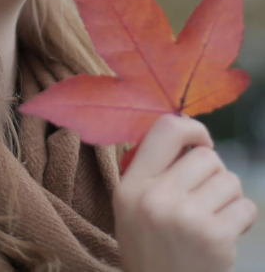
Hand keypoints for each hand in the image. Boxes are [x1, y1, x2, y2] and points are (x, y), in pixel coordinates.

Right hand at [112, 114, 258, 271]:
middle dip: (213, 172)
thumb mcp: (132, 206)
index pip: (165, 130)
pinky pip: (246, 207)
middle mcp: (155, 197)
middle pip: (206, 156)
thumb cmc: (149, 247)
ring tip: (213, 216)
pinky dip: (241, 218)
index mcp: (131, 185)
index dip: (191, 128)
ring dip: (228, 196)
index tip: (199, 143)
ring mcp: (186, 217)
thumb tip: (189, 135)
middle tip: (205, 196)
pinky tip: (226, 233)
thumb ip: (153, 172)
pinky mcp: (215, 238)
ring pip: (229, 179)